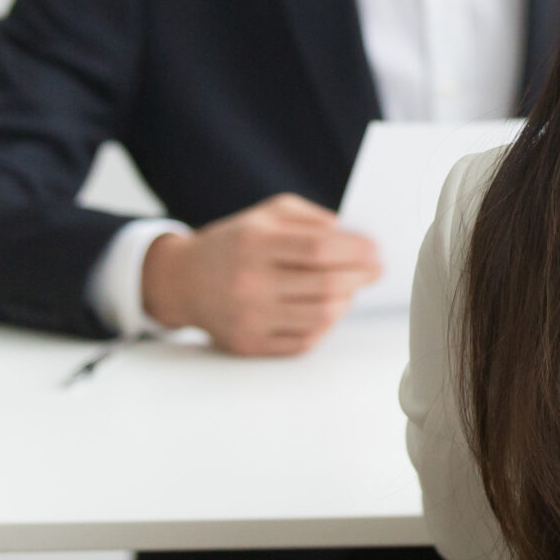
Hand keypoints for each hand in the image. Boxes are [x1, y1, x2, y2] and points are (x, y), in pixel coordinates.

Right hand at [142, 193, 380, 355]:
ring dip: (347, 301)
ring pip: (322, 317)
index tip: (376, 250)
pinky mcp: (249, 345)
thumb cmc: (236, 242)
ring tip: (350, 288)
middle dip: (361, 276)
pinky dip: (325, 324)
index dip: (356, 250)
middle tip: (376, 270)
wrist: (182, 281)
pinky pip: (305, 341)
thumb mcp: (268, 214)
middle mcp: (250, 282)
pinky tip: (327, 308)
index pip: (320, 248)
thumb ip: (313, 220)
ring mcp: (249, 318)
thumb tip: (355, 237)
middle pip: (326, 285)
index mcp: (255, 242)